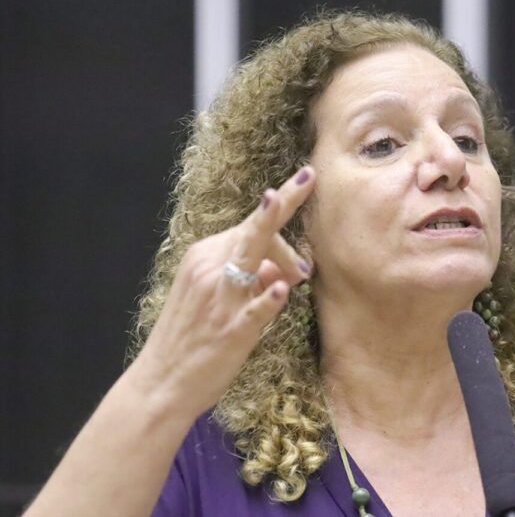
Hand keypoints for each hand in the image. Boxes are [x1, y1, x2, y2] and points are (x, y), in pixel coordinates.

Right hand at [132, 166, 316, 418]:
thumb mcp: (214, 295)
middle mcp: (210, 269)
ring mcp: (220, 299)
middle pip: (258, 233)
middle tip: (305, 274)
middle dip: (289, 244)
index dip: (283, 209)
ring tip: (303, 270)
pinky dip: (268, 297)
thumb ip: (248, 274)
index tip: (308, 176)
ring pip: (254, 257)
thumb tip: (282, 267)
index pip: (252, 225)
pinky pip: (254, 308)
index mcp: (204, 256)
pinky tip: (281, 289)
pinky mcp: (231, 331)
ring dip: (284, 251)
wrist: (161, 382)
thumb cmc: (190, 337)